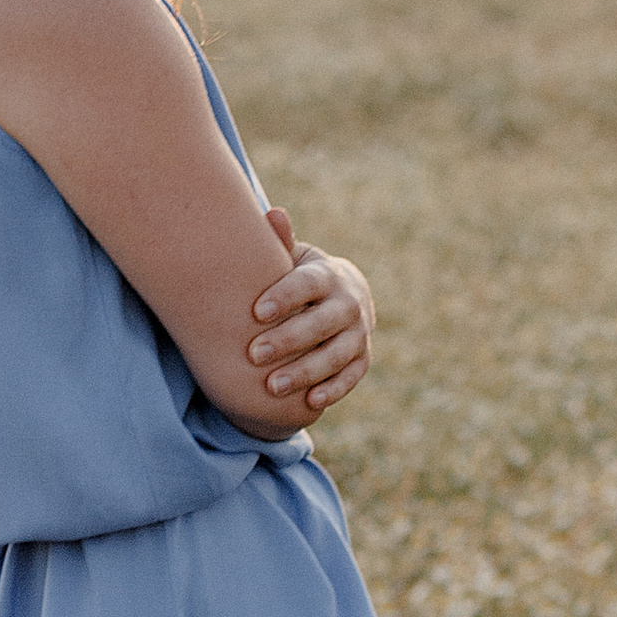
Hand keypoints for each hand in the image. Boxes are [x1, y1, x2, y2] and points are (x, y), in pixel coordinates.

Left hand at [245, 208, 374, 416]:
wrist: (341, 297)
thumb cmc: (300, 278)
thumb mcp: (292, 259)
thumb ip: (281, 243)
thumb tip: (273, 215)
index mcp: (327, 276)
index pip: (308, 285)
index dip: (285, 297)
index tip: (257, 311)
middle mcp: (348, 304)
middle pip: (322, 323)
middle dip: (288, 340)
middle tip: (254, 354)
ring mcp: (358, 334)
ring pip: (336, 355)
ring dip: (306, 371)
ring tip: (272, 387)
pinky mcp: (362, 360)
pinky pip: (351, 377)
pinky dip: (334, 389)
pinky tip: (310, 402)